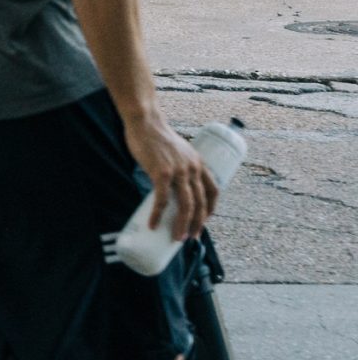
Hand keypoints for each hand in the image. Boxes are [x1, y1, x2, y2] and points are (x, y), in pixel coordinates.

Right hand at [128, 115, 217, 243]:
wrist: (145, 122)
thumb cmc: (156, 135)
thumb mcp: (176, 152)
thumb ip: (177, 166)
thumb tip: (167, 184)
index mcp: (199, 164)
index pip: (214, 191)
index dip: (211, 209)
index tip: (204, 220)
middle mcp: (193, 169)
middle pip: (201, 203)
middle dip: (198, 224)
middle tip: (190, 237)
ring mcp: (178, 172)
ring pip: (187, 205)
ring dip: (183, 225)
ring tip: (177, 238)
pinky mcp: (161, 173)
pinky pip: (162, 200)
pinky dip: (158, 214)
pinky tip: (153, 224)